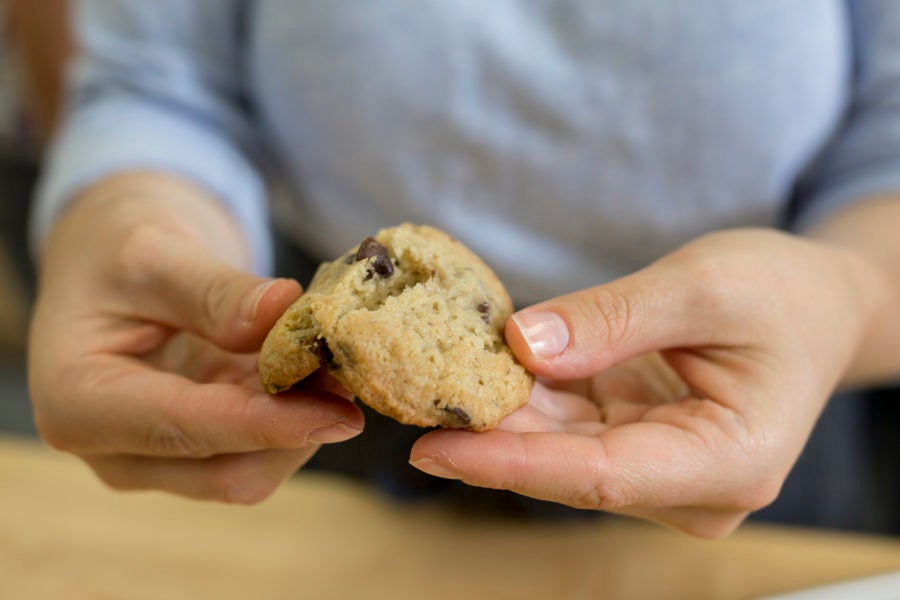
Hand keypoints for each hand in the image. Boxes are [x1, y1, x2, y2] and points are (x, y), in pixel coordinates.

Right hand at [29, 175, 362, 502]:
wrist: (109, 260)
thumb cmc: (116, 249)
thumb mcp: (154, 251)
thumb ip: (214, 291)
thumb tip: (282, 311)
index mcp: (78, 402)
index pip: (185, 429)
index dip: (268, 424)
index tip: (340, 411)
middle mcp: (114, 448)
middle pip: (227, 471)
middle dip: (297, 429)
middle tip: (355, 375)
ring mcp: (158, 455)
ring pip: (253, 468)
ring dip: (304, 423)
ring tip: (341, 364)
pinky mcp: (198, 446)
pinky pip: (260, 447)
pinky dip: (297, 415)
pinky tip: (323, 372)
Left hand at [411, 228, 876, 536]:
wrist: (816, 305)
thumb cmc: (783, 295)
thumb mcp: (705, 286)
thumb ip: (614, 319)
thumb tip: (521, 345)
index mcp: (728, 462)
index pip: (599, 476)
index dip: (511, 463)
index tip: (434, 448)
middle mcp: (691, 486)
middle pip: (569, 468)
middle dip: (488, 437)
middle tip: (406, 404)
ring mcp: (662, 470)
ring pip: (560, 450)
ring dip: (496, 417)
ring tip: (423, 385)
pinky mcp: (639, 444)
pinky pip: (569, 427)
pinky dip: (523, 401)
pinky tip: (471, 374)